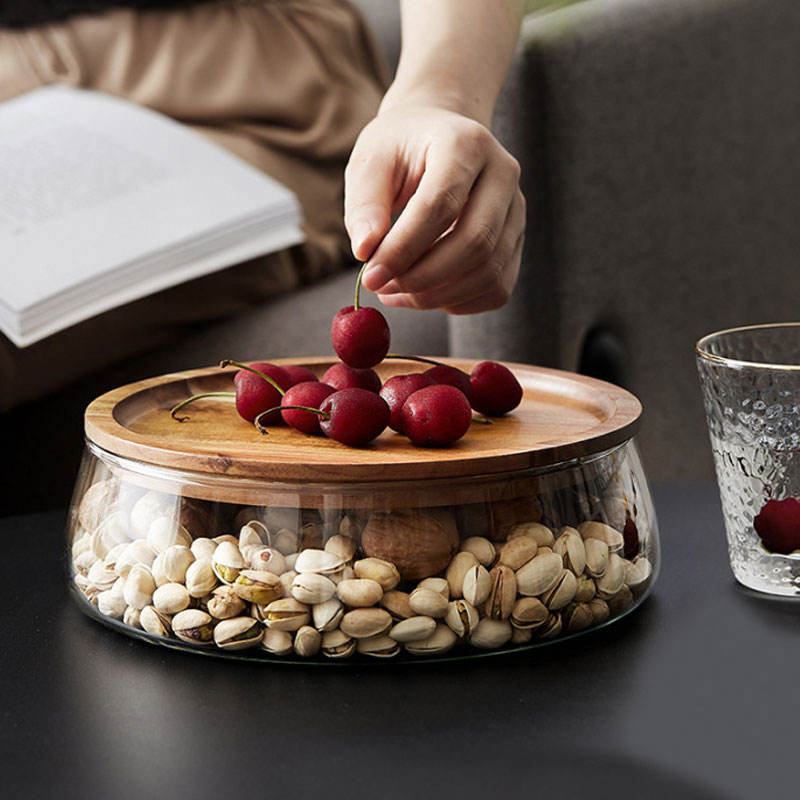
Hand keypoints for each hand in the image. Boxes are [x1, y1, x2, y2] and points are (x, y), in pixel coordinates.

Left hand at [344, 105, 524, 313]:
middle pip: (475, 244)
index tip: (370, 276)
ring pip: (488, 273)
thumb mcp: (371, 161)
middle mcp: (503, 174)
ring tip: (394, 291)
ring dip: (437, 296)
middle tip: (382, 288)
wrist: (438, 136)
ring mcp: (516, 210)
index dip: (403, 249)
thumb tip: (365, 251)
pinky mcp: (516, 240)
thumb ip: (364, 204)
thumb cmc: (400, 150)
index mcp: (466, 143)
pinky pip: (496, 288)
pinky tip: (423, 294)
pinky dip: (458, 302)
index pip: (440, 206)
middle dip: (423, 279)